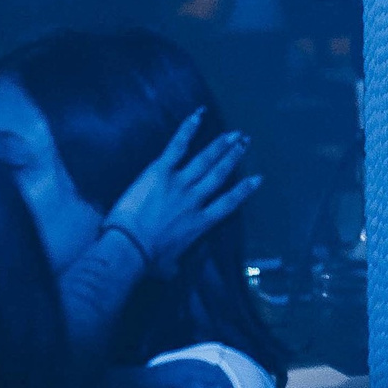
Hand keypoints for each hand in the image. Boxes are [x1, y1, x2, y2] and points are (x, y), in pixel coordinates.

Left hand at [104, 111, 259, 274]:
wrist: (130, 247)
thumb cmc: (148, 260)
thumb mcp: (167, 266)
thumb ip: (174, 264)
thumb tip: (172, 271)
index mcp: (200, 224)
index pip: (228, 203)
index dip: (243, 190)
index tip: (257, 178)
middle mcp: (195, 200)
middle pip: (219, 175)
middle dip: (233, 158)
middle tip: (245, 143)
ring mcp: (179, 183)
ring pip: (205, 160)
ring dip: (220, 145)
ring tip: (234, 133)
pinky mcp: (160, 171)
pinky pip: (177, 146)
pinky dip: (188, 130)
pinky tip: (197, 115)